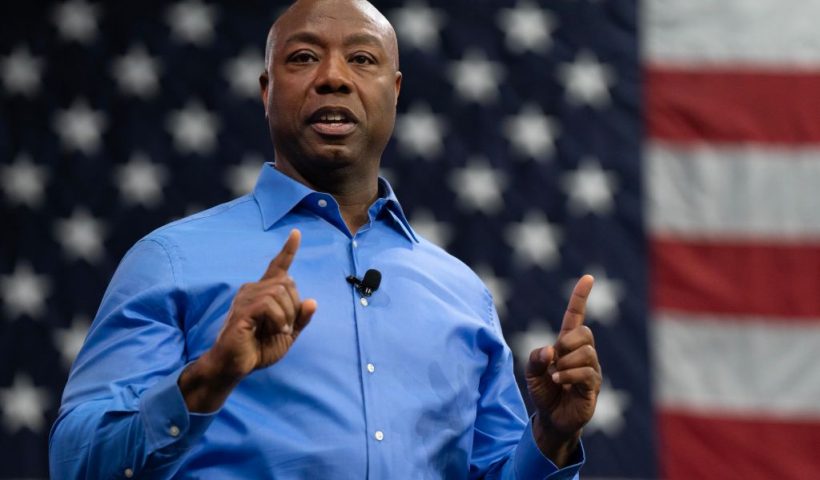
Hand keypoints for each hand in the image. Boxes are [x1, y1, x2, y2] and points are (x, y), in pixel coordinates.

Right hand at [180, 229, 316, 411]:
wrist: (235, 366)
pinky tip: (275, 330)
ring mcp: (245, 298)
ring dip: (286, 315)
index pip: (277, 266)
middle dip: (294, 306)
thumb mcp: (287, 335)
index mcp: (264, 293)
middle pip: (287, 282)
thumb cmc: (258, 349)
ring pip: (280, 292)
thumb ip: (300, 319)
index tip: (296, 233)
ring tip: (278, 330)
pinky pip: (269, 305)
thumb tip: (312, 301)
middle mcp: (253, 289)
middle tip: (285, 327)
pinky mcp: (242, 310)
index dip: (288, 249)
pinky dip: (279, 319)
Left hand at [525, 275, 600, 463]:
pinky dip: (569, 375)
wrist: (551, 419)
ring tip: (556, 376)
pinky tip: (560, 381)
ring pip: (587, 352)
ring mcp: (591, 369)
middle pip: (585, 332)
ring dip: (566, 363)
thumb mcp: (531, 372)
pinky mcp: (594, 386)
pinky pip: (587, 372)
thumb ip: (535, 358)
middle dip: (567, 342)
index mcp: (567, 344)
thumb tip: (551, 350)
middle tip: (555, 359)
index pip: (576, 315)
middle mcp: (583, 353)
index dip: (580, 297)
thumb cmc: (544, 391)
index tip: (588, 277)